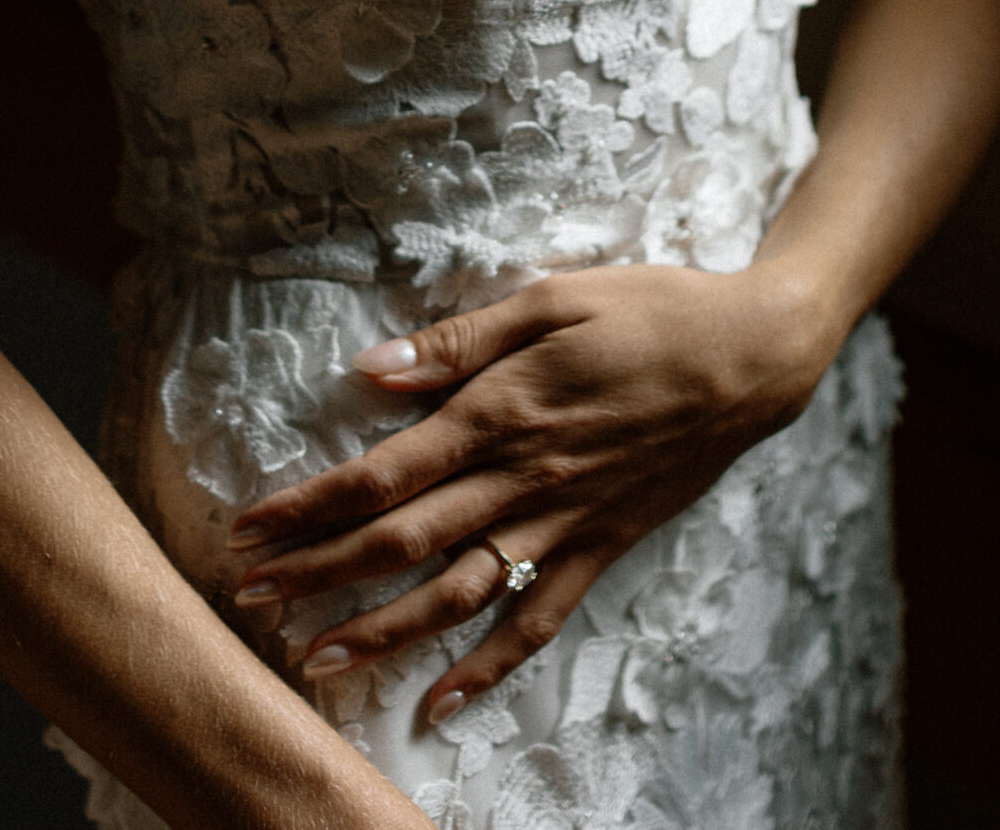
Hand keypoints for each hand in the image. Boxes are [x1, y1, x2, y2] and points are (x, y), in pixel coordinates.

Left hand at [227, 262, 839, 723]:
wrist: (750, 357)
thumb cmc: (648, 310)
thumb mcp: (552, 297)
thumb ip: (460, 339)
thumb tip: (372, 370)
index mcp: (502, 411)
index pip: (384, 473)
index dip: (311, 505)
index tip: (250, 525)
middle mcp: (524, 479)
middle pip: (403, 542)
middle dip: (319, 574)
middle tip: (249, 598)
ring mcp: (564, 523)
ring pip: (457, 595)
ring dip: (382, 632)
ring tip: (316, 660)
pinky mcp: (600, 546)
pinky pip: (538, 621)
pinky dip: (489, 669)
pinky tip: (441, 702)